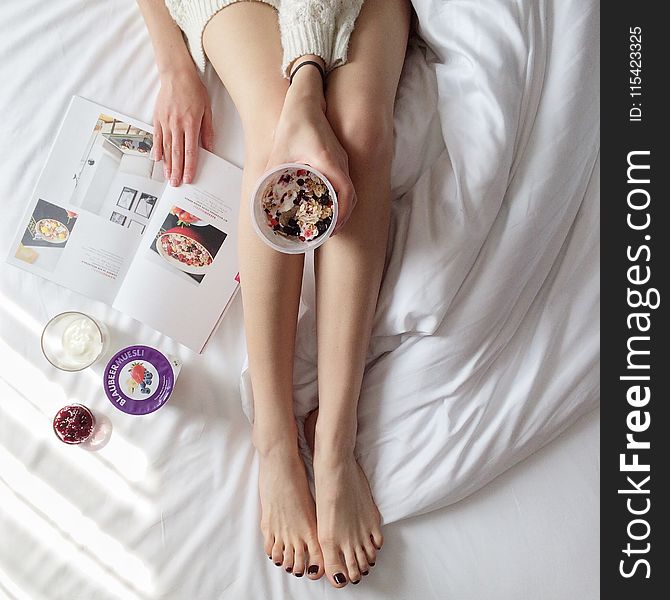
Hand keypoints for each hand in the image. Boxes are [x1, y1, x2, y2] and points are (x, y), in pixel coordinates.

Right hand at [152, 67, 213, 185]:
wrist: (176, 74)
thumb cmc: (193, 90)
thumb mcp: (207, 110)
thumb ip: (207, 131)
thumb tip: (209, 148)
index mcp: (191, 124)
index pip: (191, 152)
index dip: (189, 167)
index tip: (189, 178)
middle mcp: (177, 125)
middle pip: (177, 153)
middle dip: (177, 171)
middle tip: (176, 183)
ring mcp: (165, 122)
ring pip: (166, 148)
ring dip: (167, 164)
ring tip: (168, 176)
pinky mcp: (157, 118)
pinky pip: (157, 137)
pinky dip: (157, 149)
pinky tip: (158, 159)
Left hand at [267, 61, 355, 235]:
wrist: (304, 100)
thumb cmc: (293, 123)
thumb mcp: (278, 152)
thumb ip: (270, 176)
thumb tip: (261, 200)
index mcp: (328, 161)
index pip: (345, 192)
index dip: (342, 213)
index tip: (334, 228)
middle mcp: (340, 161)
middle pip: (351, 196)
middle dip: (344, 216)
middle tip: (330, 232)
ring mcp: (342, 159)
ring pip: (350, 189)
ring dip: (344, 207)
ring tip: (331, 222)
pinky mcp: (339, 158)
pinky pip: (346, 181)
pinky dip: (342, 197)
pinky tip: (329, 204)